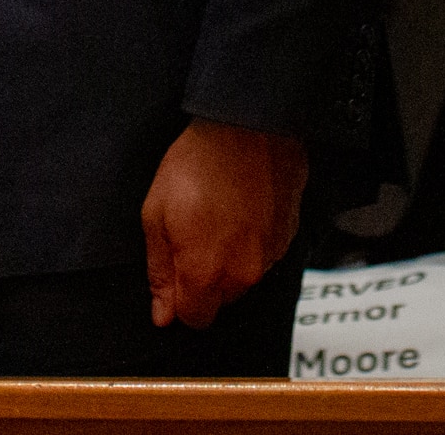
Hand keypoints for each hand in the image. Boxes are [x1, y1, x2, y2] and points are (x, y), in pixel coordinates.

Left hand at [140, 117, 305, 328]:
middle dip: (206, 278)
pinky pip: (266, 254)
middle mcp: (242, 274)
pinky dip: (254, 240)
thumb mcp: (155, 214)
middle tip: (195, 234)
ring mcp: (270, 255)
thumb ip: (159, 272)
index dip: (180, 301)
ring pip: (244, 277)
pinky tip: (242, 209)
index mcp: (205, 273)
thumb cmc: (197, 163)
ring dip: (232, 259)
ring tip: (221, 215)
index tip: (176, 272)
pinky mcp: (289, 233)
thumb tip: (162, 315)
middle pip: (221, 300)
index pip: (194, 319)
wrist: (248, 124)